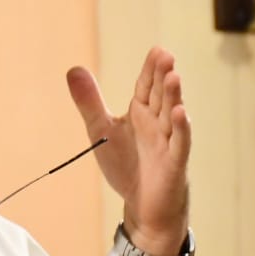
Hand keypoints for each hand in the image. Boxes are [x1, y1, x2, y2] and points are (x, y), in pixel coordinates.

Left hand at [66, 47, 191, 255]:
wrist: (141, 205)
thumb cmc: (127, 165)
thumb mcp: (101, 131)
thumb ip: (89, 102)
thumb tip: (73, 68)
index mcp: (141, 112)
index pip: (146, 86)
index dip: (151, 69)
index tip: (156, 50)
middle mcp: (157, 123)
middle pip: (160, 95)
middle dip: (163, 76)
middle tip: (166, 56)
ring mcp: (168, 141)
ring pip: (171, 115)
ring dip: (173, 97)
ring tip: (174, 76)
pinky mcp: (174, 162)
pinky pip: (179, 143)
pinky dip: (181, 128)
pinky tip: (181, 113)